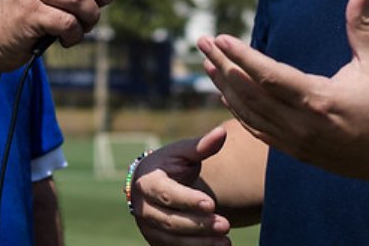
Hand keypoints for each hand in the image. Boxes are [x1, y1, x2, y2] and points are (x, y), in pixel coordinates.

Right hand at [131, 127, 232, 245]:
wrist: (151, 184)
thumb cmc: (170, 164)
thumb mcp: (182, 152)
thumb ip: (201, 146)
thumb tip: (222, 133)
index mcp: (147, 182)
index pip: (168, 194)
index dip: (188, 200)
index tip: (211, 203)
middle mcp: (142, 207)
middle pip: (171, 221)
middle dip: (199, 225)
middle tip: (226, 224)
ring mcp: (147, 227)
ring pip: (172, 240)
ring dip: (199, 243)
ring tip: (226, 241)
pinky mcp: (154, 241)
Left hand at [198, 0, 368, 194]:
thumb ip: (362, 24)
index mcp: (319, 99)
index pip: (269, 76)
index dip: (241, 57)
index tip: (219, 38)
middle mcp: (301, 124)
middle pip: (250, 93)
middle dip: (222, 66)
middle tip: (201, 42)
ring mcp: (297, 142)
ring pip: (249, 115)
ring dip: (224, 88)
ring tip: (207, 64)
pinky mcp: (297, 153)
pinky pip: (258, 132)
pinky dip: (239, 113)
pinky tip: (226, 96)